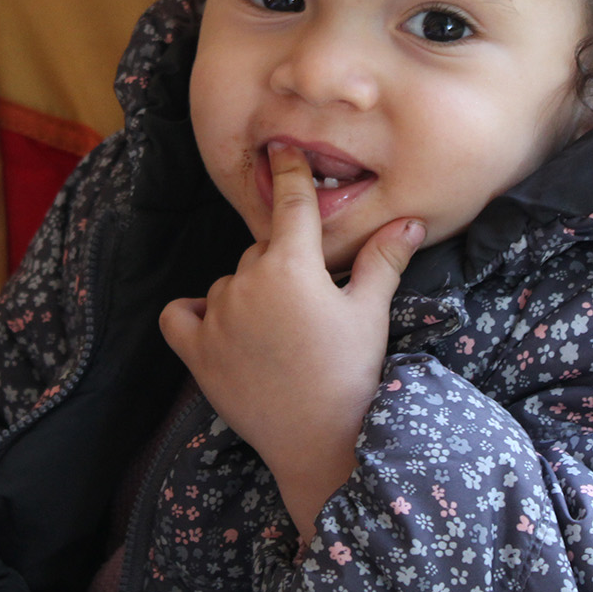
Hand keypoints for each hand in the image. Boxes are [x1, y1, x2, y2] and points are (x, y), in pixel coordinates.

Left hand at [159, 143, 424, 537]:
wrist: (322, 443)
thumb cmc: (352, 373)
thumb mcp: (371, 312)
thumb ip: (383, 259)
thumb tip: (410, 220)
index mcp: (291, 264)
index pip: (290, 201)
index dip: (288, 171)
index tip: (282, 148)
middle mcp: (246, 282)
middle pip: (261, 251)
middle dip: (283, 266)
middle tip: (310, 304)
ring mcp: (217, 317)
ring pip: (229, 284)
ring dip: (248, 295)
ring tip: (280, 334)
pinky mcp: (196, 352)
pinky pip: (181, 315)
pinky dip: (196, 315)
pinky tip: (218, 327)